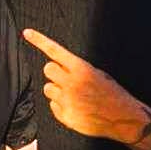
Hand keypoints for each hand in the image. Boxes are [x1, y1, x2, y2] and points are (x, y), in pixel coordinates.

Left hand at [22, 28, 145, 143]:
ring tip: (74, 96)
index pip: (55, 51)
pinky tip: (77, 108)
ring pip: (48, 89)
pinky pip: (53, 106)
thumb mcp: (98, 74)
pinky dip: (61, 106)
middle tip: (66, 78)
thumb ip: (77, 69)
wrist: (123, 117)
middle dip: (54, 72)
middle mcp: (72, 84)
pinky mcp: (66, 117)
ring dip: (57, 90)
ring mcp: (68, 101)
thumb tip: (60, 68)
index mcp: (81, 69)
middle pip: (47, 69)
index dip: (39, 40)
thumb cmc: (112, 93)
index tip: (26, 33)